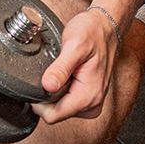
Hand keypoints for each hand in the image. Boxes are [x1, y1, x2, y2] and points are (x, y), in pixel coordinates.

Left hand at [34, 8, 119, 124]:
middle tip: (53, 72)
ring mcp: (92, 103)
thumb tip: (47, 87)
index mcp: (88, 96)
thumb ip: (60, 68)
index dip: (39, 103)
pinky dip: (61, 90)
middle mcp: (92, 104)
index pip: (53, 116)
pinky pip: (66, 102)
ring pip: (59, 109)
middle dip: (47, 96)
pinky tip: (66, 75)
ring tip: (62, 71)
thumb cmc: (93, 33)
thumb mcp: (74, 45)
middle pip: (55, 114)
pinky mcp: (89, 99)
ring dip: (54, 92)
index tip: (38, 84)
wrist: (106, 27)